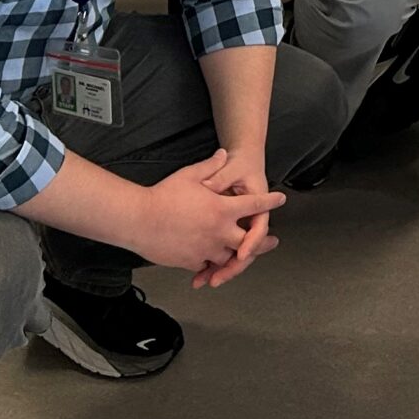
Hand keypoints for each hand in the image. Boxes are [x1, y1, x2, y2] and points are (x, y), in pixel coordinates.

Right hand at [131, 150, 277, 274]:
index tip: (280, 200)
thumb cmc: (163, 196)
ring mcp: (206, 249)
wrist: (138, 220)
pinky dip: (211, 263)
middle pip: (248, 241)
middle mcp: (219, 231)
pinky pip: (207, 265)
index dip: (270, 201)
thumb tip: (223, 153)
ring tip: (242, 255)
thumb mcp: (189, 174)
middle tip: (272, 242)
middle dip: (261, 242)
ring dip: (235, 255)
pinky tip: (212, 262)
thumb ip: (211, 166)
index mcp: (222, 209)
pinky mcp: (191, 261)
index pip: (254, 204)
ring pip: (228, 257)